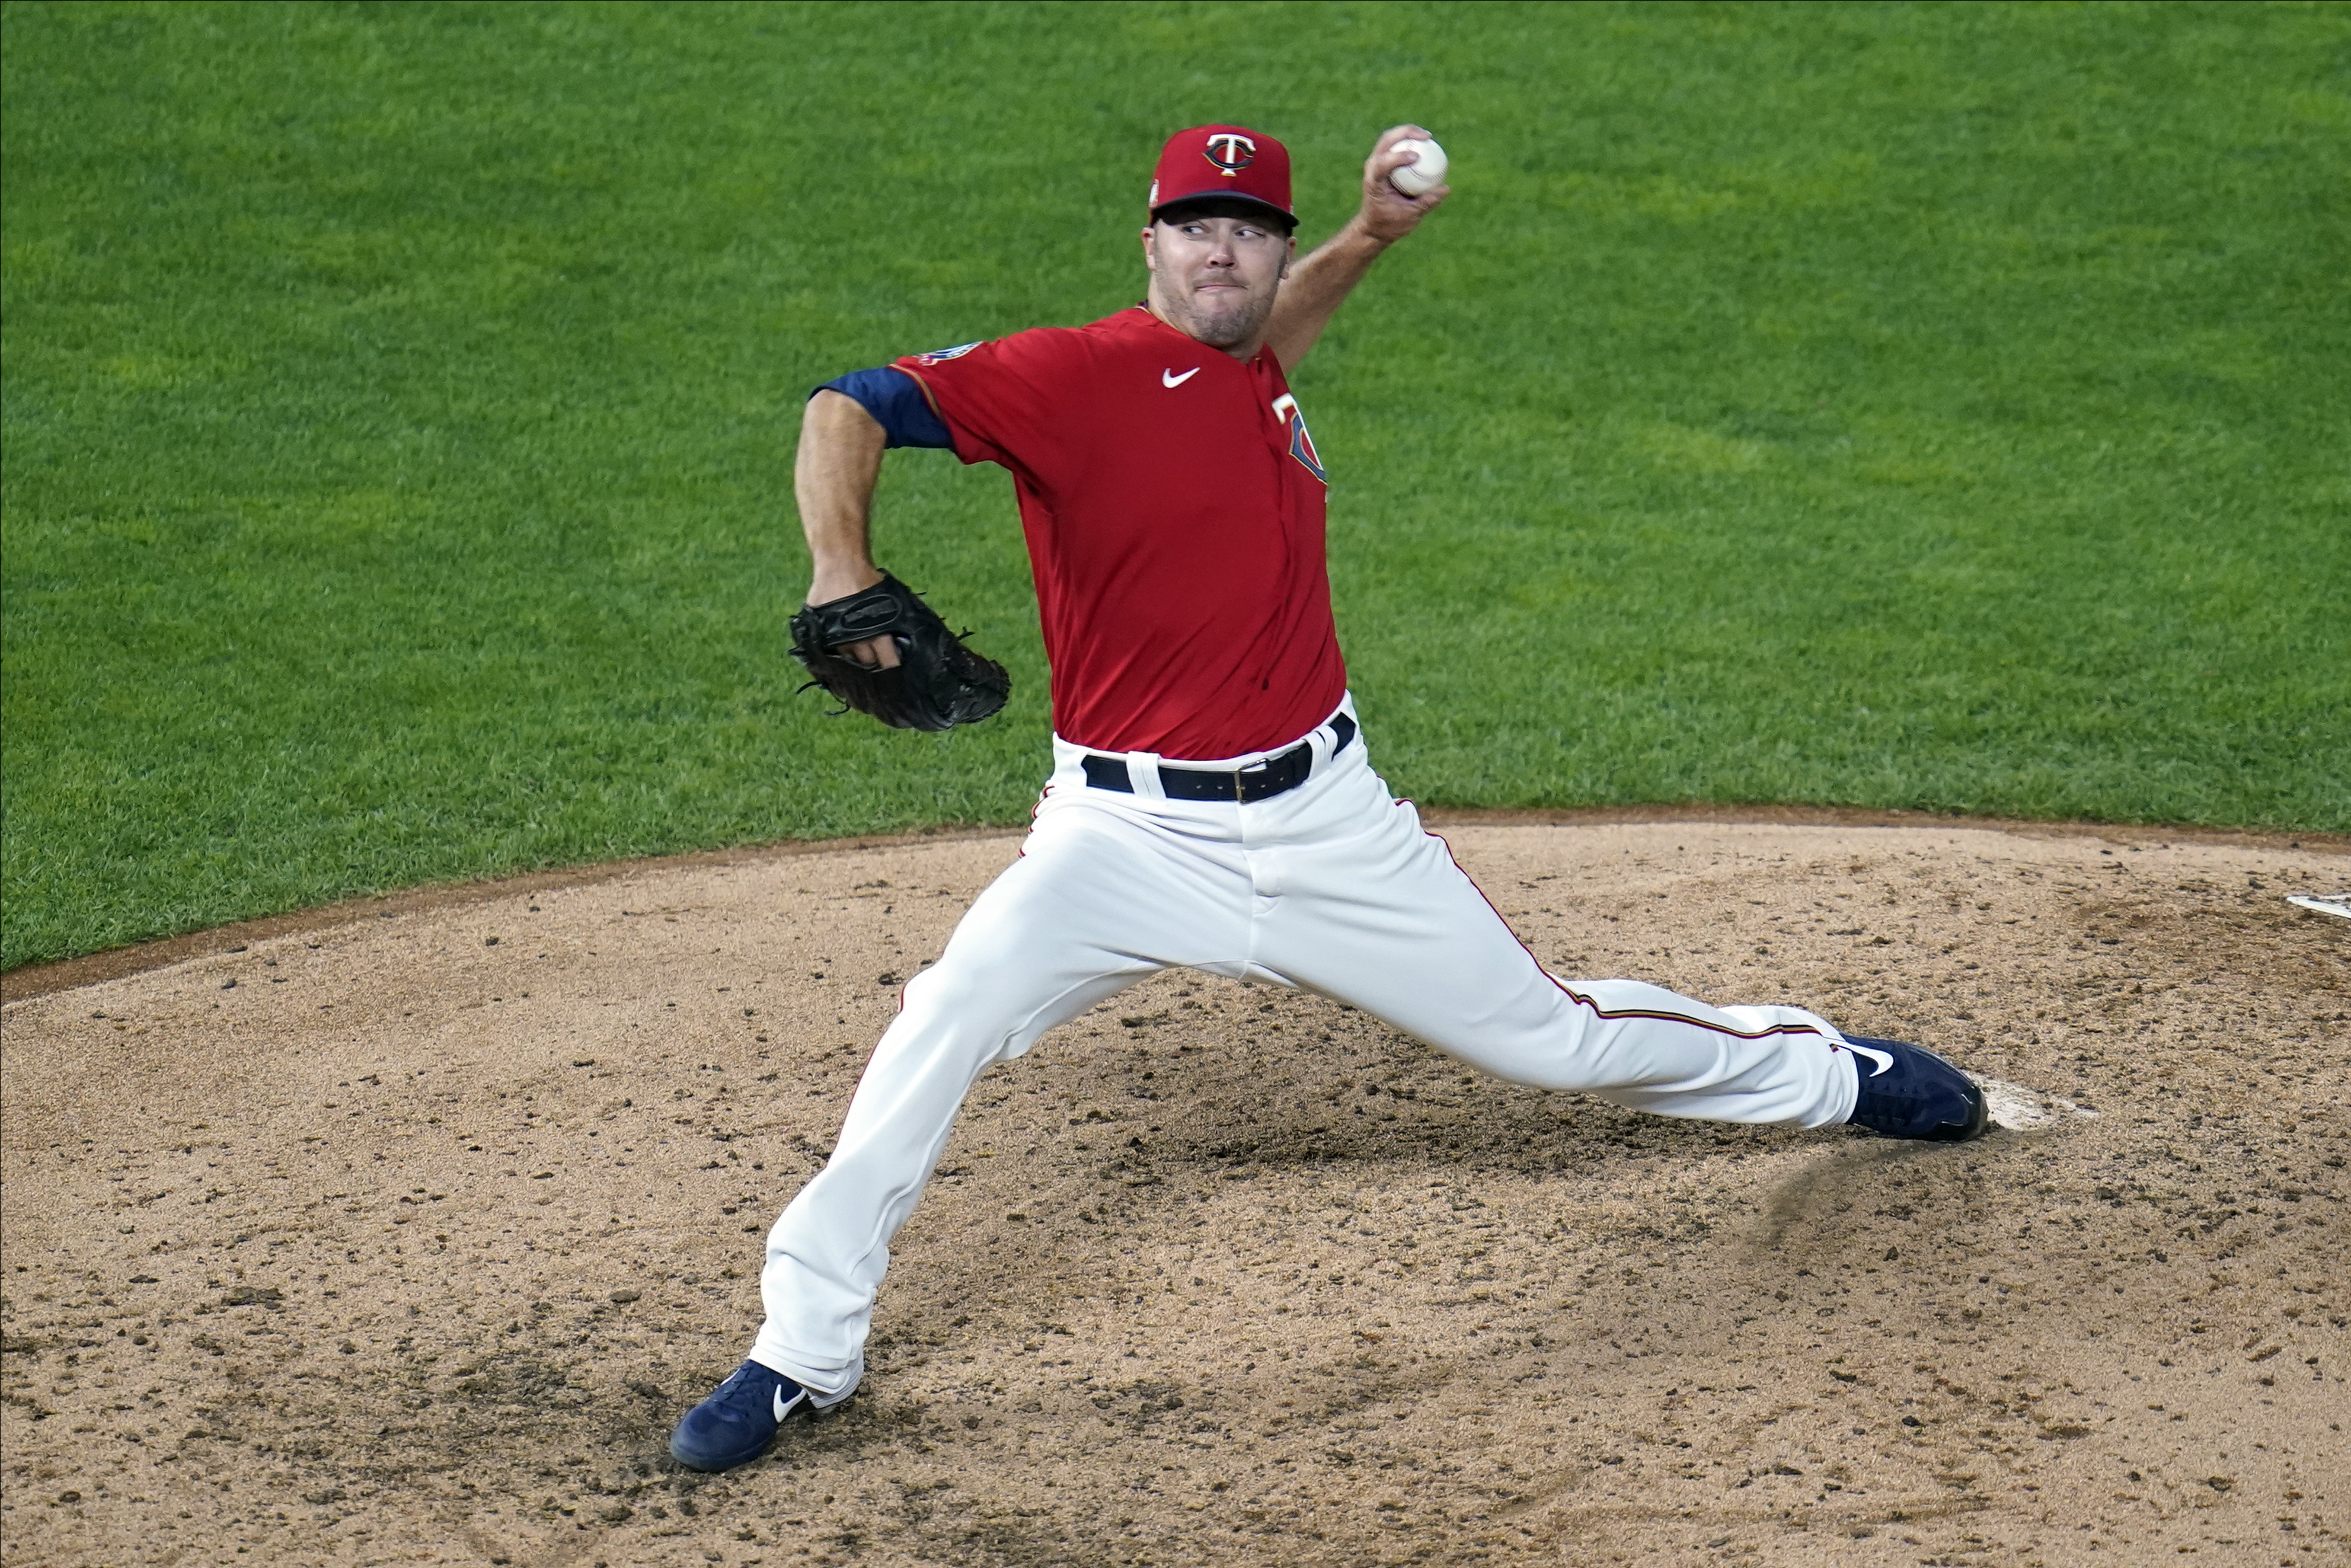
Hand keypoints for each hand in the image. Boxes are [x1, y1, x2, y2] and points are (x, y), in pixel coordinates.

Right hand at [805, 563, 899, 668]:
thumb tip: (905, 637)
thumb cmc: (867, 580)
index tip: (893, 667)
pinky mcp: (819, 633)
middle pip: (866, 664)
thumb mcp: (889, 599)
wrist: (840, 565)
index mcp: (876, 634)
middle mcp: (855, 640)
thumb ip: (895, 620)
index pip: (887, 662)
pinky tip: (840, 643)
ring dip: (853, 655)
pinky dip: (835, 648)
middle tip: (876, 656)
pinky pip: (828, 649)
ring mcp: (835, 638)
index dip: (891, 665)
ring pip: (846, 658)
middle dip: (873, 662)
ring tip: (858, 648)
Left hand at [1357, 124, 1449, 243]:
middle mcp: (1371, 168)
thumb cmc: (1390, 224)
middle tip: (1427, 136)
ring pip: (1389, 138)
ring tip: (1427, 136)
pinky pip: (1394, 145)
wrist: (1374, 226)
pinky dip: (1408, 141)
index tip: (1417, 157)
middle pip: (1386, 141)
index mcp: (1374, 182)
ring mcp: (1375, 163)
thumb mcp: (1409, 217)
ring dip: (1407, 132)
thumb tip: (1446, 188)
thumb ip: (1427, 202)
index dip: (1399, 157)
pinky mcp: (1381, 162)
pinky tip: (1424, 143)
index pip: (1382, 164)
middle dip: (1406, 133)